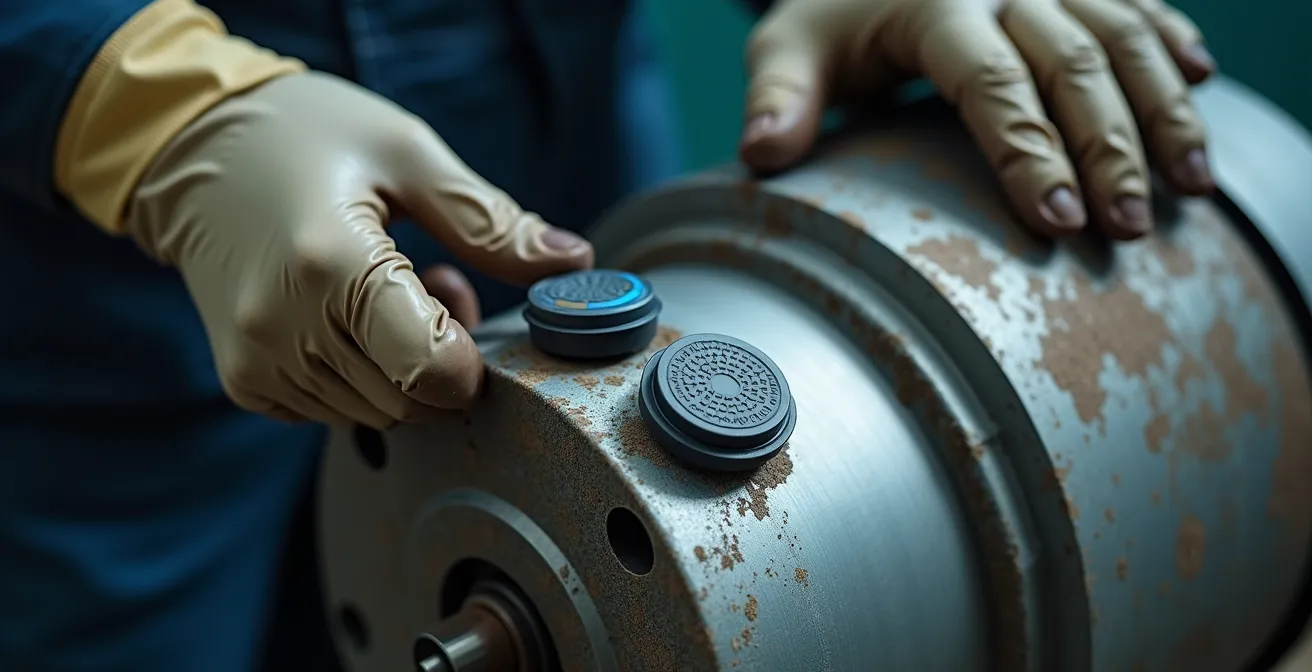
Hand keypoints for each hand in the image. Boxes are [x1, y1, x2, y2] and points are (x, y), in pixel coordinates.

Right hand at [125, 71, 591, 427]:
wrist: (191, 151)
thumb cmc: (306, 137)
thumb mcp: (407, 154)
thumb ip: (490, 221)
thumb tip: (573, 265)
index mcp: (331, 266)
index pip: (432, 374)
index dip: (470, 360)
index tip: (470, 311)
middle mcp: (286, 329)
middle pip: (414, 403)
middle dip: (445, 360)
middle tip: (437, 284)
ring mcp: (259, 363)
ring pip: (379, 415)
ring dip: (404, 369)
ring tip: (390, 291)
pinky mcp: (245, 382)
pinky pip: (337, 411)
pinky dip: (362, 378)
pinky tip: (351, 317)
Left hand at [740, 0, 1215, 238]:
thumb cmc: (830, 17)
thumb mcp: (789, 47)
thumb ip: (778, 98)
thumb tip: (764, 154)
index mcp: (932, 3)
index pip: (989, 81)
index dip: (1027, 150)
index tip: (1057, 218)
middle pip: (1072, 63)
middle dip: (1108, 149)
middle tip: (1126, 228)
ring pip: (1122, 33)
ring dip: (1162, 108)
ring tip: (1191, 186)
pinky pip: (1138, 2)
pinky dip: (1172, 43)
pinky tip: (1203, 87)